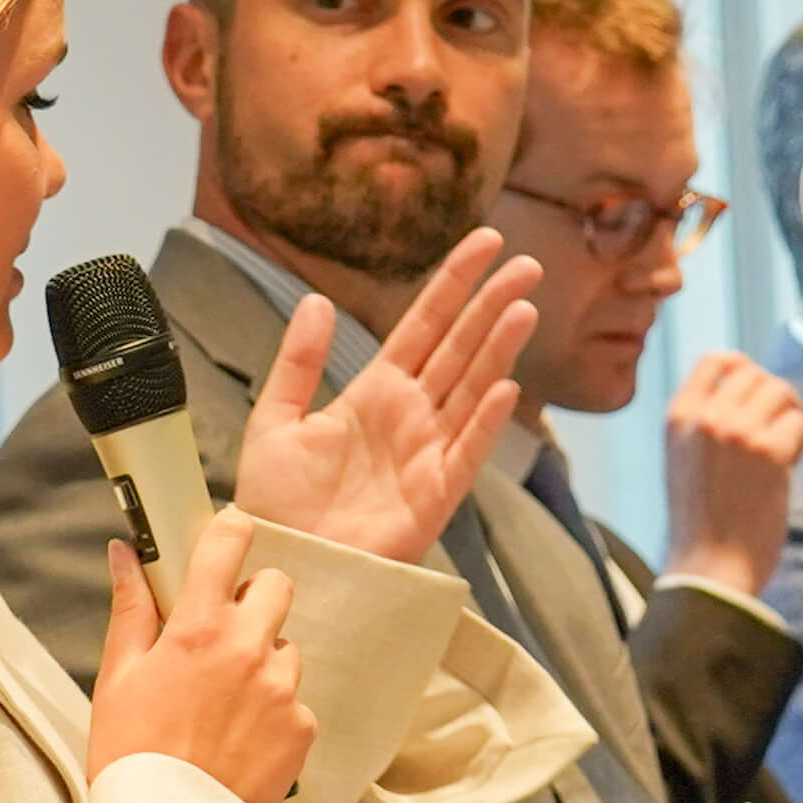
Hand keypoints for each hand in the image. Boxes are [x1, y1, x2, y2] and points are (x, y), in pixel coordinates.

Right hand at [85, 519, 308, 802]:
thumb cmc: (131, 756)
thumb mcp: (118, 677)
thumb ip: (132, 608)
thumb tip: (124, 554)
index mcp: (197, 630)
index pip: (229, 544)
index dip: (229, 531)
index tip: (225, 533)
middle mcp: (248, 651)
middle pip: (275, 585)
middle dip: (251, 598)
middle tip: (219, 630)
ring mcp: (282, 691)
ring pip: (286, 646)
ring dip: (263, 658)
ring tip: (225, 700)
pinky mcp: (302, 729)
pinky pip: (296, 699)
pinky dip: (275, 710)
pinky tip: (241, 736)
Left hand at [237, 234, 539, 562]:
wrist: (278, 560)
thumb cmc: (275, 502)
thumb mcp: (275, 419)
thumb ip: (299, 361)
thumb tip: (317, 299)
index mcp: (376, 391)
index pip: (425, 324)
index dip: (455, 283)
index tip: (486, 242)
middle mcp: (411, 415)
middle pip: (460, 347)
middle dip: (492, 305)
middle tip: (528, 263)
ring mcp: (428, 452)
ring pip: (472, 389)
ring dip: (499, 349)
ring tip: (524, 307)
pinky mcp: (435, 495)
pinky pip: (466, 452)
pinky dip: (486, 421)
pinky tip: (507, 386)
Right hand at [655, 351, 802, 604]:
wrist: (709, 569)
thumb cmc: (701, 522)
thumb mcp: (683, 458)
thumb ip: (704, 420)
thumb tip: (748, 379)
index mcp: (677, 417)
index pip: (716, 359)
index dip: (744, 369)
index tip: (756, 394)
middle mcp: (704, 416)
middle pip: (755, 374)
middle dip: (772, 399)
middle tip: (773, 435)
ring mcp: (737, 431)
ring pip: (780, 392)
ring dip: (788, 418)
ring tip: (779, 453)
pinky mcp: (769, 451)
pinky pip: (798, 423)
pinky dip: (799, 444)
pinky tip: (785, 471)